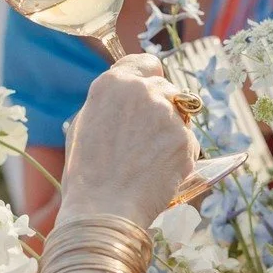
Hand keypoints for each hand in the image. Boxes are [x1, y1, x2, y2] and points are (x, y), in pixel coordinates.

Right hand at [59, 55, 196, 228]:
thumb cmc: (87, 174)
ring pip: (180, 116)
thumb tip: (127, 99)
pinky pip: (188, 143)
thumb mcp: (84, 125)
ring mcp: (167, 114)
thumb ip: (110, 104)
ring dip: (171, 132)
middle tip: (145, 139)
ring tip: (147, 162)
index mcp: (112, 84)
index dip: (150, 77)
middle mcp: (143, 91)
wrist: (104, 209)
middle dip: (161, 108)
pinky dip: (178, 156)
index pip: (145, 63)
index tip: (152, 89)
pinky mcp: (186, 139)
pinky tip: (158, 173)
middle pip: (166, 89)